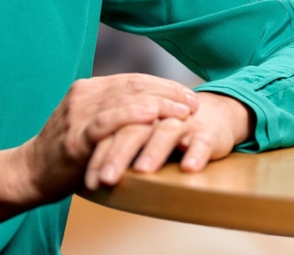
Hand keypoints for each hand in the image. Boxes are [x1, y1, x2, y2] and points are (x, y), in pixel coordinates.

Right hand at [14, 73, 199, 204]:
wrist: (31, 171)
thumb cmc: (66, 152)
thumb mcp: (89, 125)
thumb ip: (111, 114)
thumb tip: (149, 113)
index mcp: (88, 88)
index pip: (132, 80)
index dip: (163, 85)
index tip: (188, 94)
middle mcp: (84, 94)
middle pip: (133, 86)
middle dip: (167, 92)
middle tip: (194, 102)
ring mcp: (79, 113)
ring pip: (124, 100)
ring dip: (159, 103)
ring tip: (184, 111)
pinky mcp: (76, 136)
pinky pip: (108, 121)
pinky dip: (132, 116)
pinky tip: (152, 116)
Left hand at [84, 90, 254, 188]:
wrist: (210, 116)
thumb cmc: (163, 130)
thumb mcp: (136, 136)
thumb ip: (114, 145)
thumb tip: (83, 175)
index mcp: (133, 112)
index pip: (110, 131)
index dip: (97, 155)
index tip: (87, 182)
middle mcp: (155, 114)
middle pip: (133, 130)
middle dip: (118, 154)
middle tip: (106, 179)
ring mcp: (181, 122)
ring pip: (165, 132)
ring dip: (153, 151)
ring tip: (142, 171)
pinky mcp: (206, 131)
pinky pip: (201, 141)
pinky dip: (195, 152)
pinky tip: (188, 168)